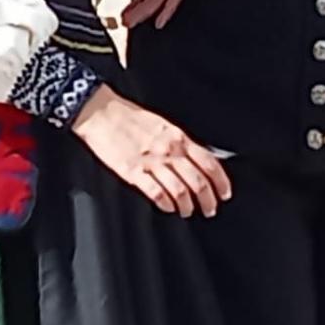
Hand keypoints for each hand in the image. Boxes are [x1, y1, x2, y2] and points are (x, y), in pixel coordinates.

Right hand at [71, 86, 230, 217]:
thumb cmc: (129, 117)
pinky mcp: (133, 172)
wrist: (101, 113)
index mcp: (179, 138)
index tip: (224, 193)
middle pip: (198, 181)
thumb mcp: (163, 124)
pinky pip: (156, 193)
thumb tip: (197, 159)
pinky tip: (167, 207)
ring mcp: (151, 162)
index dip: (221, 182)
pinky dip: (165, 203)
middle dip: (208, 200)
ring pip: (180, 191)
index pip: (210, 163)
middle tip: (210, 210)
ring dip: (187, 206)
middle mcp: (169, 151)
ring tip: (187, 211)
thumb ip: (180, 142)